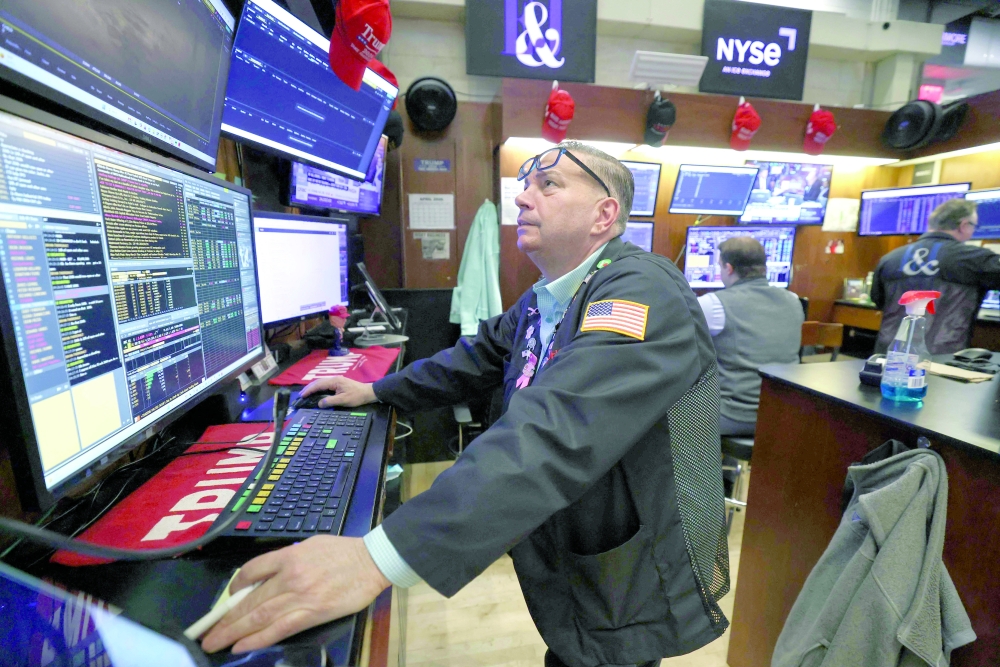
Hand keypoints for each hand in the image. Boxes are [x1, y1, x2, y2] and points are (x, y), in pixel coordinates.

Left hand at [201, 536, 389, 653]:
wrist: (373, 561)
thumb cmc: (344, 552)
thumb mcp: (311, 545)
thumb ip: (288, 560)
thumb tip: (267, 577)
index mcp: (289, 556)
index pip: (252, 570)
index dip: (235, 586)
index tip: (228, 598)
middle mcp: (290, 576)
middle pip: (250, 600)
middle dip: (225, 619)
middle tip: (206, 634)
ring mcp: (300, 596)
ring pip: (260, 617)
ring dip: (233, 632)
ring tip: (215, 643)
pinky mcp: (313, 613)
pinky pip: (280, 628)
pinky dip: (258, 638)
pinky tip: (242, 645)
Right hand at [299, 376, 376, 407]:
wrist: (368, 392)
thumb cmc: (356, 396)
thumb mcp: (344, 400)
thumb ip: (330, 401)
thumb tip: (319, 403)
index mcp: (334, 381)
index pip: (318, 384)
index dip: (309, 390)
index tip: (302, 395)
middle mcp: (334, 379)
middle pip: (318, 382)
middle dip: (309, 388)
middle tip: (301, 395)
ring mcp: (336, 380)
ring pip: (321, 382)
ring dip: (313, 387)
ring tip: (306, 393)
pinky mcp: (338, 383)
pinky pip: (325, 384)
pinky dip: (318, 388)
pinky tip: (316, 392)